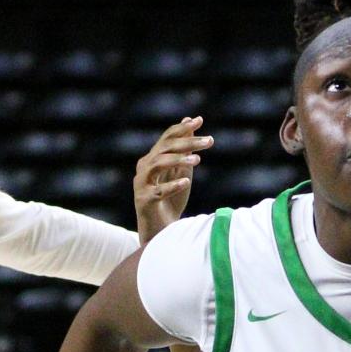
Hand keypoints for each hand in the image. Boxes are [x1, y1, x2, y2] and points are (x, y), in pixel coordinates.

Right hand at [133, 116, 211, 243]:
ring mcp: (141, 184)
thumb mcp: (182, 171)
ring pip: (157, 164)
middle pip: (164, 148)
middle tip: (209, 141)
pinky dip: (172, 186)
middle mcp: (144, 168)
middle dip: (187, 142)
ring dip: (178, 160)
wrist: (161, 231)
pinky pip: (157, 191)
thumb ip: (185, 150)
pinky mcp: (143, 201)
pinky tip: (186, 182)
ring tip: (198, 160)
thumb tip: (190, 122)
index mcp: (152, 159)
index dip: (182, 128)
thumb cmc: (172, 201)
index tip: (200, 120)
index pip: (167, 138)